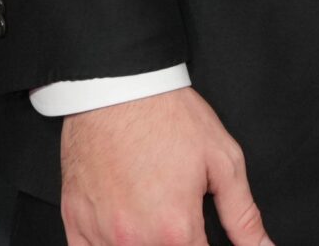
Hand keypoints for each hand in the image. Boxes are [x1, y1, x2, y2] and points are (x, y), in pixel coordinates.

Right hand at [57, 87, 272, 245]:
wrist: (119, 89)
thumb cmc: (169, 118)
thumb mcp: (224, 161)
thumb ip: (243, 215)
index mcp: (175, 231)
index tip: (202, 236)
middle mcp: (135, 241)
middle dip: (177, 242)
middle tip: (176, 213)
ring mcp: (101, 235)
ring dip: (143, 244)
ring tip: (152, 213)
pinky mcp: (75, 223)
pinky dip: (108, 245)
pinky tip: (122, 229)